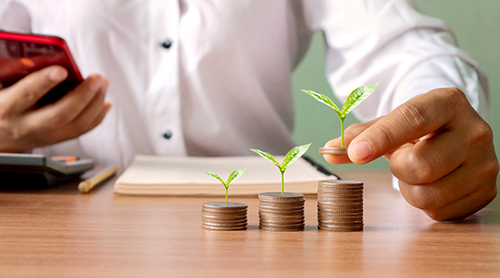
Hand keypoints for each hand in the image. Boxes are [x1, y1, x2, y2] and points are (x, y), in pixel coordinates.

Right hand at [0, 65, 110, 151]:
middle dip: (82, 95)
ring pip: (75, 125)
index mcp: (6, 106)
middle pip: (59, 115)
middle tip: (97, 78)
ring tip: (102, 83)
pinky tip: (104, 102)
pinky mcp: (55, 140)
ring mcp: (42, 136)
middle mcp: (24, 126)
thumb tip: (35, 45)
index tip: (62, 69)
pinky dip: (96, 116)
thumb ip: (14, 68)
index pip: (26, 94)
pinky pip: (80, 131)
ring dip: (94, 103)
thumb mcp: (1, 81)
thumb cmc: (1, 99)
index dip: (44, 81)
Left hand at [323, 88, 498, 220]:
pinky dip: (426, 203)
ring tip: (417, 171)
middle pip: (419, 165)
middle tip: (402, 158)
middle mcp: (474, 131)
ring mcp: (485, 164)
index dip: (381, 138)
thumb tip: (328, 151)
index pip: (412, 118)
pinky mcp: (486, 191)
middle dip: (398, 167)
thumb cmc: (419, 129)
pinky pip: (440, 212)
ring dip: (410, 189)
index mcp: (447, 103)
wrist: (457, 135)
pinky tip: (433, 183)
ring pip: (428, 194)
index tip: (356, 153)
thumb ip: (359, 136)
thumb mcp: (390, 123)